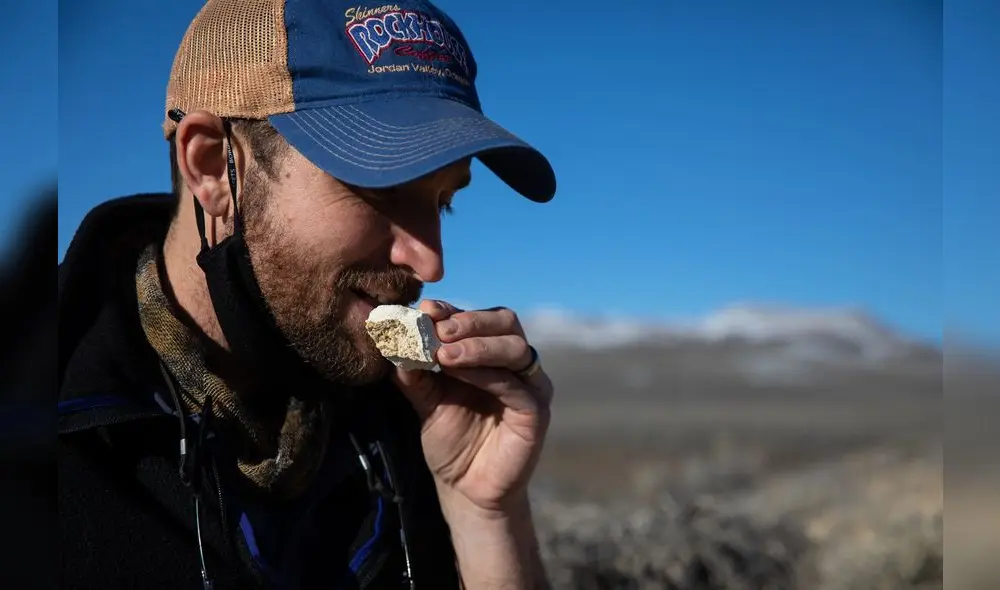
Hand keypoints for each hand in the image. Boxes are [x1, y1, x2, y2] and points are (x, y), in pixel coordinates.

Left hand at [391, 299, 553, 514]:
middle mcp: (515, 364)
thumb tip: (395, 338)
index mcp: (491, 353)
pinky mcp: (536, 412)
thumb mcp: (425, 401)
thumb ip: (415, 372)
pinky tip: (457, 373)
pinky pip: (516, 385)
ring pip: (515, 347)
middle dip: (470, 321)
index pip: (478, 319)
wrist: (466, 489)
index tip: (423, 311)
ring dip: (477, 345)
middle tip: (437, 328)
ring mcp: (530, 386)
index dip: (452, 311)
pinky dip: (486, 373)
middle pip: (506, 322)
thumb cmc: (451, 440)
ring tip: (442, 355)